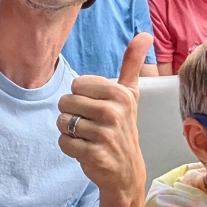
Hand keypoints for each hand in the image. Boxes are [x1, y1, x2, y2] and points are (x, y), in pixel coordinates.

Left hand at [56, 34, 151, 195]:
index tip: (97, 108)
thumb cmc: (122, 128)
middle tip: (92, 125)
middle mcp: (114, 112)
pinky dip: (69, 147)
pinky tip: (86, 150)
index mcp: (120, 93)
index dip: (81, 97)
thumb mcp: (130, 95)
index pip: (76, 84)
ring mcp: (104, 135)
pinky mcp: (94, 155)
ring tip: (88, 138)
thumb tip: (144, 34)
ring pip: (62, 122)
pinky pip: (63, 142)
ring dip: (70, 132)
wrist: (126, 172)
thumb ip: (132, 64)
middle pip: (65, 102)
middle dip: (72, 115)